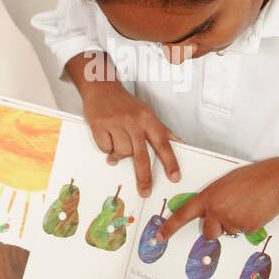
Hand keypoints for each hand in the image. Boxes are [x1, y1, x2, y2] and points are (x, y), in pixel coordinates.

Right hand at [82, 80, 180, 197]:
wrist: (102, 87)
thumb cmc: (125, 104)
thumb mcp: (147, 113)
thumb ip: (162, 130)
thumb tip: (179, 142)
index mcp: (148, 119)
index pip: (162, 144)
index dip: (170, 162)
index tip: (174, 177)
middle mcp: (133, 121)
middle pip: (141, 155)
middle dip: (144, 177)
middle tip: (145, 191)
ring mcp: (116, 123)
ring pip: (122, 153)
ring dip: (119, 154)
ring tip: (117, 142)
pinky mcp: (99, 125)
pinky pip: (105, 148)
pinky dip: (106, 148)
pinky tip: (107, 137)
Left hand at [155, 160, 278, 241]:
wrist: (275, 180)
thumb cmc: (252, 178)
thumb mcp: (225, 183)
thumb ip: (213, 198)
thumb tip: (210, 213)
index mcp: (208, 196)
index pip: (183, 215)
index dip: (170, 227)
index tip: (160, 237)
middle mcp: (216, 210)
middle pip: (209, 232)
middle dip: (217, 227)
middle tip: (231, 211)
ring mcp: (231, 220)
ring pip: (228, 231)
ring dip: (236, 223)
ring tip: (247, 205)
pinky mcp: (246, 228)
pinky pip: (244, 231)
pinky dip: (249, 223)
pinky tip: (256, 210)